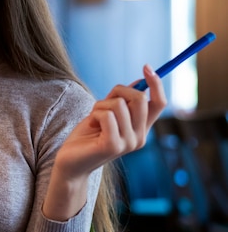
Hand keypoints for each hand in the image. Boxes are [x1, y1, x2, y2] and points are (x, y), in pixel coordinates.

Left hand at [43, 65, 166, 219]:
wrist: (70, 163)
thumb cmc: (86, 137)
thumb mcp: (105, 114)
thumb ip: (121, 100)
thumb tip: (139, 81)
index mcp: (141, 130)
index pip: (160, 103)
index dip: (156, 83)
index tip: (146, 67)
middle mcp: (140, 138)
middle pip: (141, 98)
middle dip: (119, 90)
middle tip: (103, 101)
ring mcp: (128, 143)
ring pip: (119, 104)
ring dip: (100, 105)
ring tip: (93, 118)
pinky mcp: (113, 146)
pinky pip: (106, 115)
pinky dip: (94, 114)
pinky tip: (90, 126)